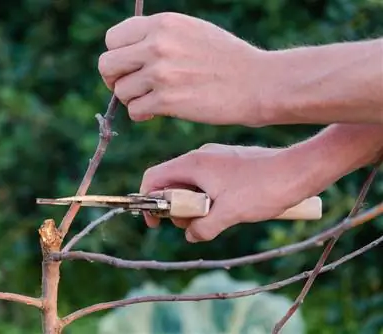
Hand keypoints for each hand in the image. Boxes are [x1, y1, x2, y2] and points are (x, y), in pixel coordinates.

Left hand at [98, 12, 266, 125]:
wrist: (256, 82)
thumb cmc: (225, 58)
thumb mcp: (191, 31)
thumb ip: (157, 36)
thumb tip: (126, 53)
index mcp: (162, 23)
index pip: (113, 39)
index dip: (117, 55)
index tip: (127, 66)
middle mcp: (157, 45)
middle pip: (106, 64)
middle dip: (114, 78)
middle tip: (130, 85)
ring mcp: (161, 73)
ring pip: (120, 91)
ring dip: (132, 99)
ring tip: (152, 99)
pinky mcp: (167, 101)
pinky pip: (134, 110)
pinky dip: (142, 114)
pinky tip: (156, 111)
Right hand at [139, 144, 316, 242]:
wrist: (299, 170)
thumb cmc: (263, 188)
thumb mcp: (228, 214)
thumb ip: (203, 227)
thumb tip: (190, 235)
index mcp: (193, 164)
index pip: (153, 178)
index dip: (148, 200)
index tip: (156, 222)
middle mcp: (200, 157)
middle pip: (171, 183)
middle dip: (176, 208)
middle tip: (192, 225)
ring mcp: (215, 159)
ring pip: (191, 185)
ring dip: (194, 206)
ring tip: (213, 220)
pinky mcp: (229, 163)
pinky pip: (207, 183)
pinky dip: (208, 199)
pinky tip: (227, 210)